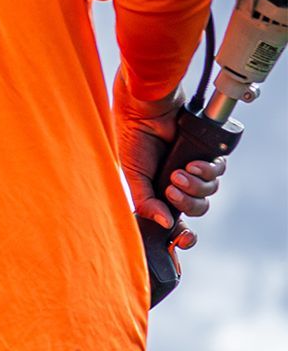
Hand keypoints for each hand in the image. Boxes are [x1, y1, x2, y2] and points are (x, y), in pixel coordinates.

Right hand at [113, 71, 226, 250]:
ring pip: (209, 191)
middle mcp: (181, 183)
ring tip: (180, 170)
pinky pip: (217, 171)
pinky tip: (193, 162)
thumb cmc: (134, 140)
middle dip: (188, 202)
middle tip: (173, 188)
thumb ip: (147, 203)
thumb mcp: (134, 177)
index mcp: (161, 194)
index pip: (178, 223)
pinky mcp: (207, 152)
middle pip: (198, 208)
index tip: (184, 240)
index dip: (184, 235)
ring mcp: (195, 168)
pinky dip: (207, 170)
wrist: (145, 110)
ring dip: (196, 185)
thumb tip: (166, 223)